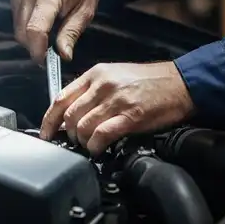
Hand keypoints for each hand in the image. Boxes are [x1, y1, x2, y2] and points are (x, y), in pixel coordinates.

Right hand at [10, 0, 102, 64]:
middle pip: (22, 32)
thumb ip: (71, 33)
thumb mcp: (85, 10)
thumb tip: (63, 56)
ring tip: (49, 33)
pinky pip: (16, 16)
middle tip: (51, 51)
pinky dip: (26, 24)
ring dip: (30, 37)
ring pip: (17, 26)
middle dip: (34, 47)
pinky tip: (42, 20)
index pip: (35, 30)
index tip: (45, 62)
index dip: (37, 51)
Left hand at [39, 61, 194, 154]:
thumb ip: (92, 91)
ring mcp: (116, 100)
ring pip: (82, 126)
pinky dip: (95, 146)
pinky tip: (99, 149)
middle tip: (72, 143)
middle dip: (67, 134)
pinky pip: (102, 134)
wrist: (179, 83)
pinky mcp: (130, 115)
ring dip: (82, 142)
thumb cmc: (149, 81)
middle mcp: (102, 84)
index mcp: (96, 74)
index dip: (49, 119)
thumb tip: (72, 113)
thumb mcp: (115, 76)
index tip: (45, 133)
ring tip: (89, 146)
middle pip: (69, 115)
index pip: (61, 97)